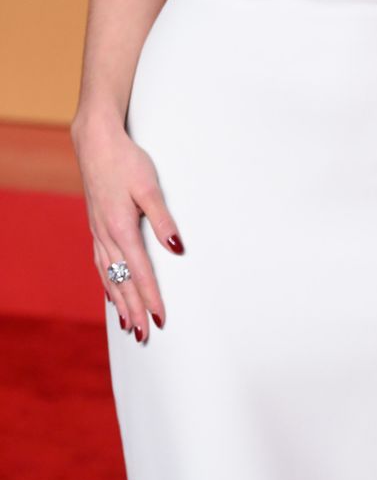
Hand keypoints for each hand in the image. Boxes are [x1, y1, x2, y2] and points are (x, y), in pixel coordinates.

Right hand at [73, 117, 183, 340]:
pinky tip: (111, 292)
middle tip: (144, 336)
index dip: (151, 297)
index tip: (160, 319)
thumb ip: (163, 220)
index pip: (140, 272)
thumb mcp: (149, 187)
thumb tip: (177, 249)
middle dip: (134, 310)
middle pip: (122, 282)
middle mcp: (106, 236)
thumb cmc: (126, 161)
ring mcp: (98, 232)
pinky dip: (107, 283)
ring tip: (128, 325)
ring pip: (109, 276)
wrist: (95, 143)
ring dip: (119, 302)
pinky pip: (100, 264)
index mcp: (121, 229)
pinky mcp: (96, 226)